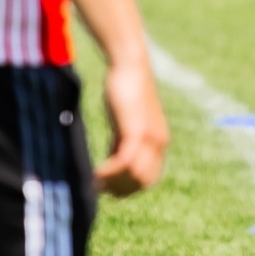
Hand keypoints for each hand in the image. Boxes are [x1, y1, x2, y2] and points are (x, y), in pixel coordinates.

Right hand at [94, 60, 168, 197]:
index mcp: (159, 142)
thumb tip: (113, 163)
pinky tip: (96, 173)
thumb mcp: (124, 123)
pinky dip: (109, 172)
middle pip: (142, 181)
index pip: (149, 178)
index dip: (129, 188)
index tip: (109, 190)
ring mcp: (150, 138)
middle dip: (120, 189)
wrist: (129, 66)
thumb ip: (121, 143)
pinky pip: (124, 162)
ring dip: (113, 183)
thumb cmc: (124, 90)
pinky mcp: (136, 131)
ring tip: (95, 182)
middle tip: (99, 188)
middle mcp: (159, 143)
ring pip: (134, 175)